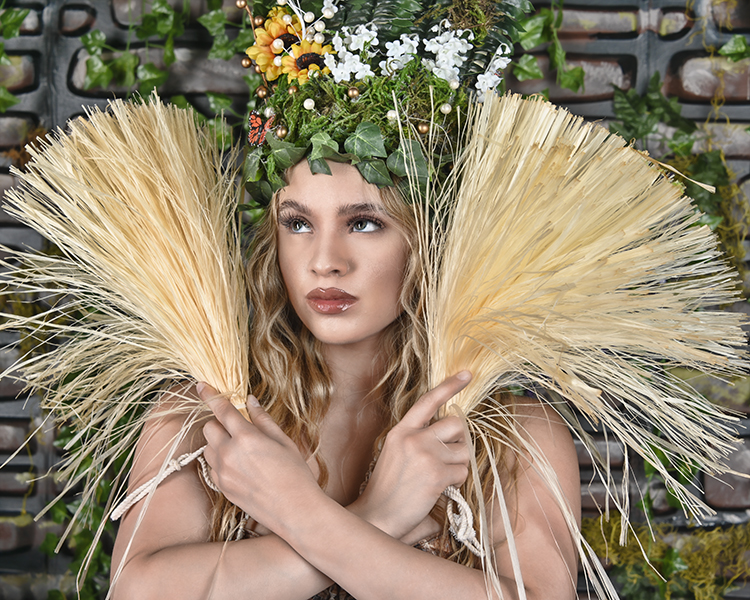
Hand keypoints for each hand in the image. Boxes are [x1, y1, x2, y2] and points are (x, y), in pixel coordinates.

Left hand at [198, 383, 320, 532]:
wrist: (295, 510)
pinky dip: (220, 461)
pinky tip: (240, 466)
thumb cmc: (295, 474)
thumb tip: (250, 401)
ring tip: (240, 449)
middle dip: (219, 423)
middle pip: (209, 428)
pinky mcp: (222, 487)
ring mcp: (223, 473)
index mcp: (246, 438)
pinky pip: (211, 466)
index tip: (201, 385)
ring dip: (218, 442)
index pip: (221, 410)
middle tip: (238, 428)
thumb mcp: (284, 441)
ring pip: (207, 447)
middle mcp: (229, 454)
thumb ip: (263, 419)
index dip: (210, 395)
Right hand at [354, 371, 471, 539]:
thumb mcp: (395, 453)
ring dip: (457, 464)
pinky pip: (462, 471)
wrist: (376, 516)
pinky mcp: (436, 474)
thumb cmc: (387, 488)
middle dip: (459, 441)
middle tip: (447, 457)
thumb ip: (417, 438)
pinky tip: (437, 489)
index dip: (450, 386)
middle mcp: (413, 438)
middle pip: (456, 424)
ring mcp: (425, 454)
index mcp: (401, 430)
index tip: (468, 374)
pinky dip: (455, 482)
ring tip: (437, 476)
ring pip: (463, 450)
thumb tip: (450, 431)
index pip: (428, 401)